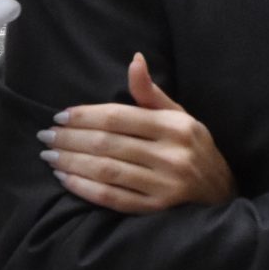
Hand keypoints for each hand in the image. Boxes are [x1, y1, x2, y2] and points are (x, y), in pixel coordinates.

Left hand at [41, 55, 235, 214]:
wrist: (222, 193)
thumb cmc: (194, 149)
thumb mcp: (180, 117)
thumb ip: (151, 93)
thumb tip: (134, 59)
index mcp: (175, 127)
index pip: (119, 117)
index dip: (85, 116)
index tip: (60, 116)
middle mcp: (171, 155)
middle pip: (108, 144)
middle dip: (71, 139)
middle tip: (45, 136)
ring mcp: (164, 185)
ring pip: (107, 171)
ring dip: (72, 163)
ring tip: (49, 156)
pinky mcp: (157, 210)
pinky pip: (113, 198)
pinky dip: (85, 189)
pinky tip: (65, 180)